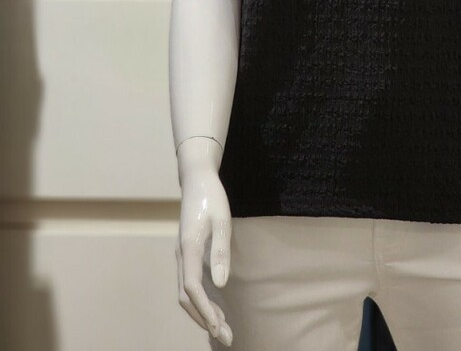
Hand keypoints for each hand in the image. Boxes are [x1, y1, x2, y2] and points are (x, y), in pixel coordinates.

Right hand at [175, 159, 233, 345]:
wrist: (197, 178)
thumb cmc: (212, 197)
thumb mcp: (223, 220)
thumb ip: (221, 251)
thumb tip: (222, 284)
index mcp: (188, 248)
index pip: (192, 288)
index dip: (205, 311)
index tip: (219, 328)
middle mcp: (181, 255)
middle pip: (186, 297)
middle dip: (204, 319)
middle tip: (226, 336)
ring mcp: (182, 255)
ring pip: (186, 292)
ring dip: (202, 312)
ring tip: (223, 327)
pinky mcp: (187, 253)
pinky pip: (190, 283)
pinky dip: (201, 300)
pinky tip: (216, 307)